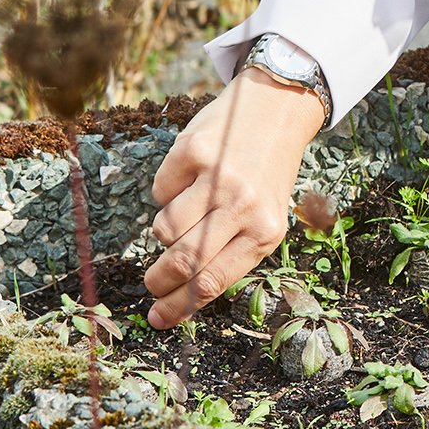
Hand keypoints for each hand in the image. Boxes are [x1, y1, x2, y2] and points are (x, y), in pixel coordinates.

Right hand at [144, 70, 324, 327]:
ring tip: (187, 212)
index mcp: (266, 232)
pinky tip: (191, 176)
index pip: (212, 282)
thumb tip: (184, 296)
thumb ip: (232, 252)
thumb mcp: (267, 217)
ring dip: (166, 229)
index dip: (178, 306)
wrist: (277, 110)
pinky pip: (160, 190)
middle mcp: (244, 207)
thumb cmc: (266, 174)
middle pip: (184, 260)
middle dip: (159, 280)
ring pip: (164, 227)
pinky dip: (167, 190)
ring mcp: (218, 178)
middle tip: (151, 283)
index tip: (157, 318)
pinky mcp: (194, 151)